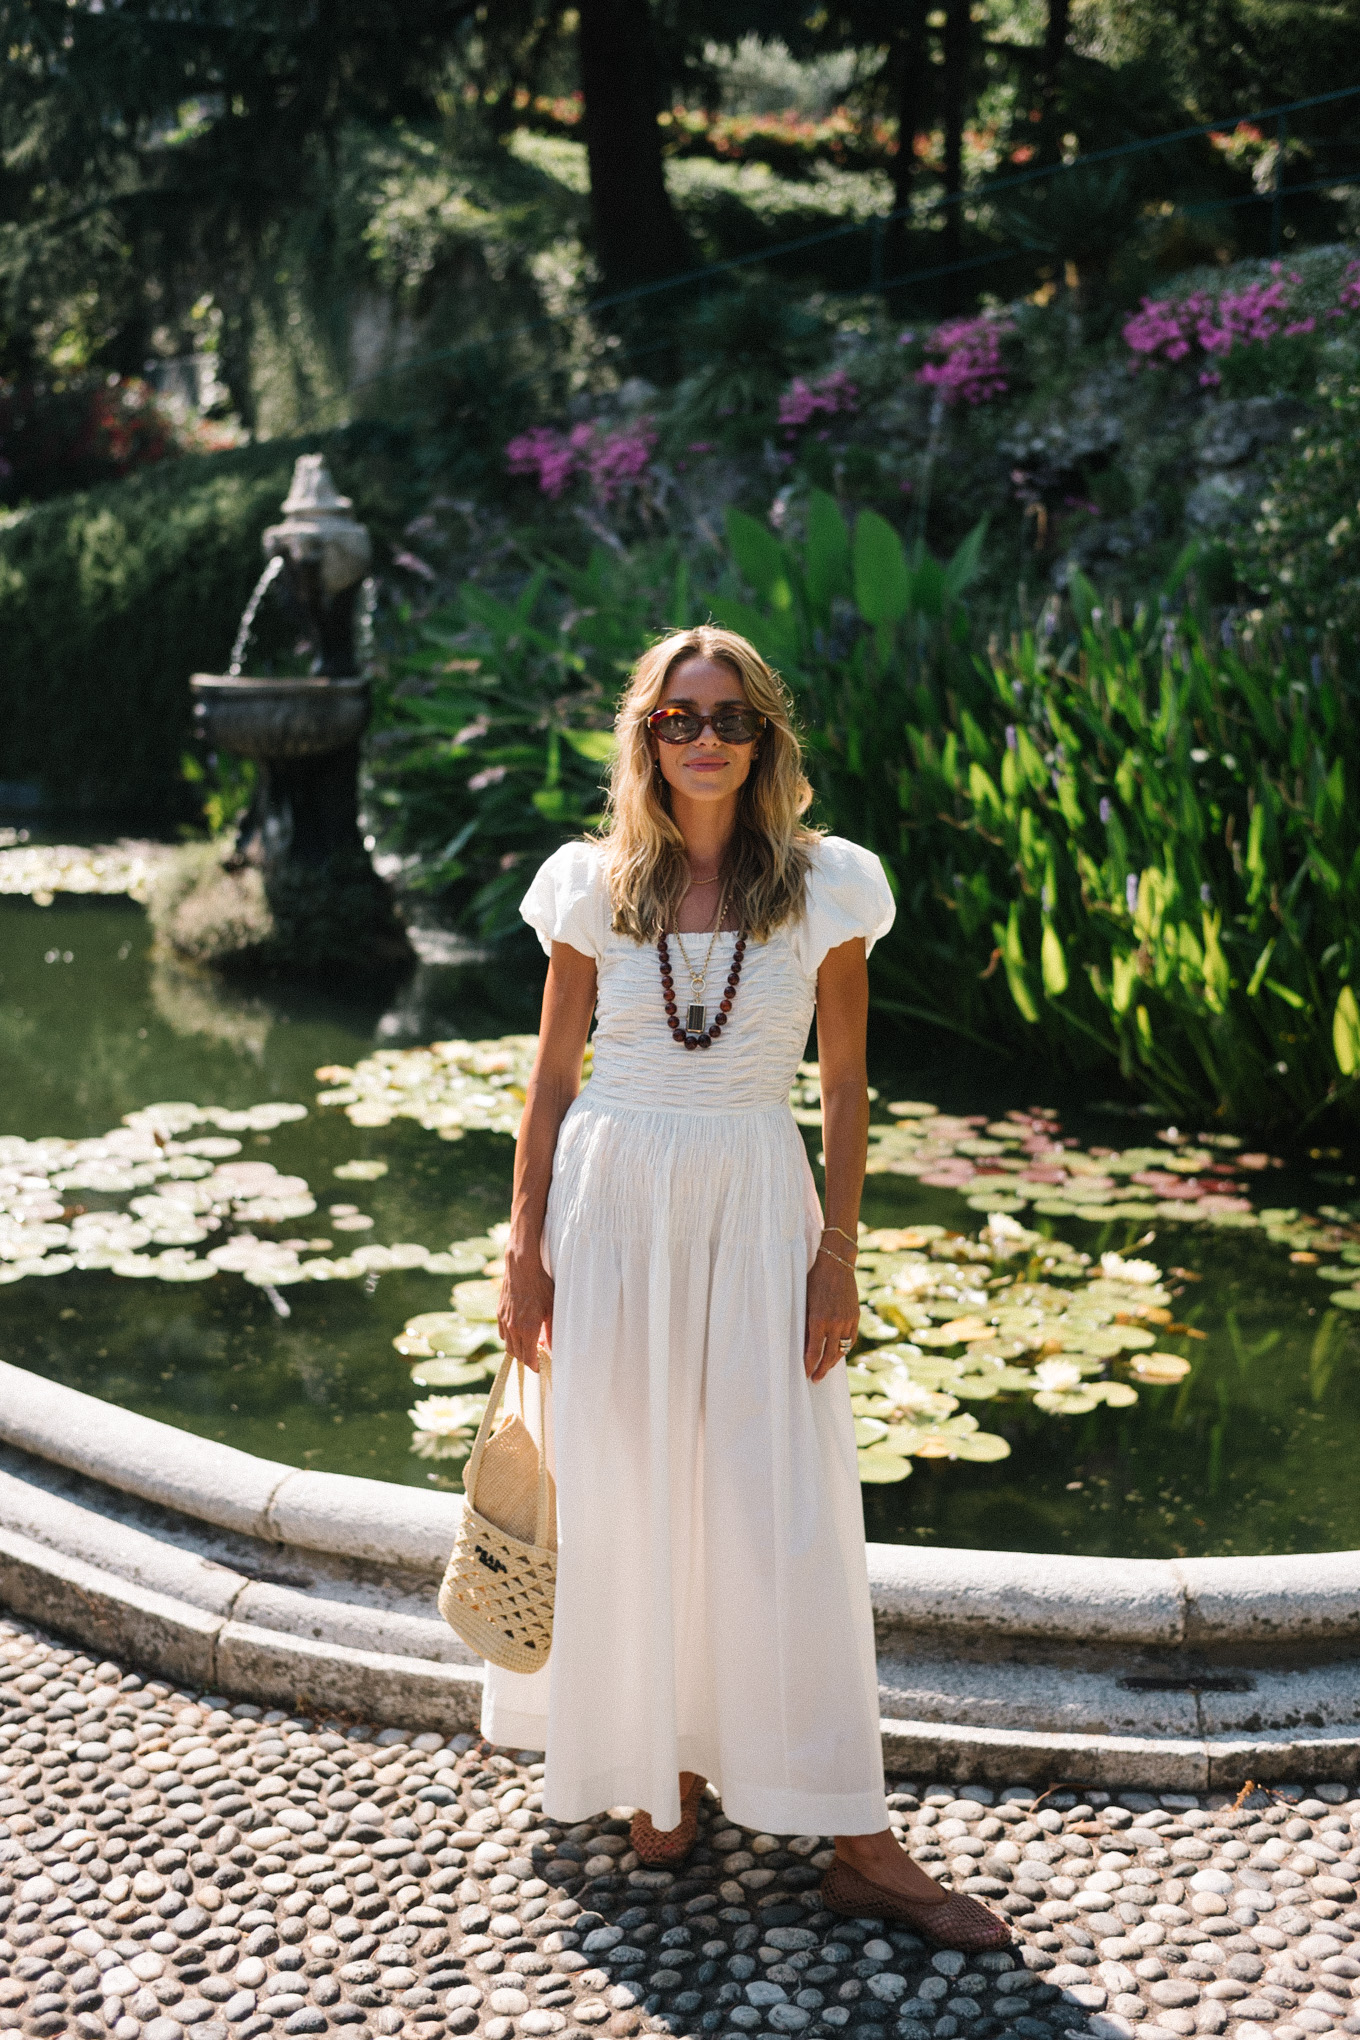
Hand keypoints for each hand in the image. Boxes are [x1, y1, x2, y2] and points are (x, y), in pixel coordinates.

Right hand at [498, 1246, 553, 1372]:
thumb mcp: (552, 1308)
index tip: (541, 1368)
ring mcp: (504, 1321)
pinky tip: (520, 1333)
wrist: (521, 1267)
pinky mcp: (499, 1314)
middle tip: (540, 1355)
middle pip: (518, 1355)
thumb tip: (555, 1348)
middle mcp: (513, 1328)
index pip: (529, 1358)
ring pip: (508, 1345)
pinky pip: (502, 1334)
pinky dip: (510, 1339)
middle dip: (528, 1359)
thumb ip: (553, 1331)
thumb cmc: (540, 1286)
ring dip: (519, 1349)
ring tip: (531, 1343)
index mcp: (527, 1329)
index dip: (535, 1366)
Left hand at [805, 1247, 858, 1381]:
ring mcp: (847, 1320)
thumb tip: (802, 1343)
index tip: (804, 1374)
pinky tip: (839, 1354)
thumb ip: (805, 1323)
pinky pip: (851, 1339)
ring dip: (833, 1362)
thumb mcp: (804, 1301)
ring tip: (826, 1370)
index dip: (808, 1366)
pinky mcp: (855, 1317)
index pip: (813, 1352)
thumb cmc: (814, 1280)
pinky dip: (845, 1349)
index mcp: (818, 1320)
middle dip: (821, 1369)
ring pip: (841, 1350)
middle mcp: (834, 1323)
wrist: (836, 1264)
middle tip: (815, 1379)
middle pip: (829, 1356)